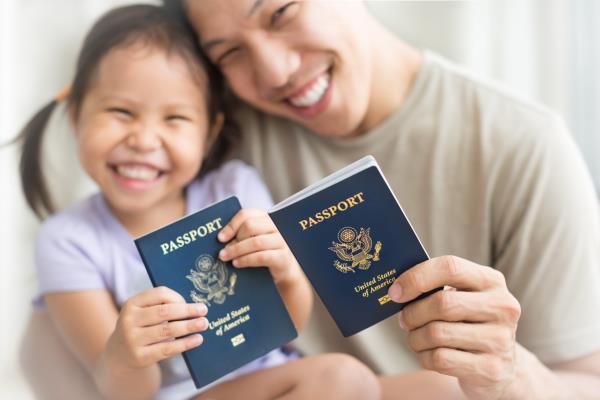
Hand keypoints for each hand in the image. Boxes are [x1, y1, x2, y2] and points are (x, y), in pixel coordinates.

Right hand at [105, 286, 207, 370]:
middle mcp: (129, 320)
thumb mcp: (144, 311)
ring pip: (167, 330)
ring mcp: (133, 339)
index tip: (192, 303)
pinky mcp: (140, 356)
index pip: (160, 294)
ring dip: (189, 326)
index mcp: (132, 303)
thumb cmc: (140, 326)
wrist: (120, 353)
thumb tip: (193, 307)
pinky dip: (185, 343)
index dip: (178, 297)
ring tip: (203, 324)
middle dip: (187, 310)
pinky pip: (167, 349)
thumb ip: (162, 306)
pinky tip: (197, 339)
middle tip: (204, 310)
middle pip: (164, 312)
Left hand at [217, 208, 301, 284]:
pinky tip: (237, 264)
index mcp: (265, 219)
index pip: (247, 214)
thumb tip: (221, 239)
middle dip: (234, 240)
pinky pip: (262, 257)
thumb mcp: (253, 240)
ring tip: (225, 258)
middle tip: (222, 252)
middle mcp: (275, 227)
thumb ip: (241, 235)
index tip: (220, 238)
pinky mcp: (283, 257)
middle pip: (250, 226)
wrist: (285, 270)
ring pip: (255, 242)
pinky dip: (246, 260)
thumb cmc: (265, 253)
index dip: (231, 225)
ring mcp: (281, 241)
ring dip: (237, 250)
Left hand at [387, 256, 521, 399]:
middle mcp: (502, 306)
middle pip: (442, 304)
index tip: (395, 291)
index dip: (417, 278)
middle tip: (404, 319)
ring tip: (414, 337)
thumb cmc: (468, 321)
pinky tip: (427, 354)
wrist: (500, 364)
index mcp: (491, 280)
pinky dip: (424, 356)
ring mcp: (500, 339)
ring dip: (415, 337)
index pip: (450, 267)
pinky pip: (440, 359)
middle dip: (413, 313)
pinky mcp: (491, 368)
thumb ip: (436, 287)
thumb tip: (396, 288)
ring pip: (437, 333)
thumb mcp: (462, 297)